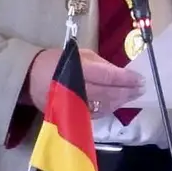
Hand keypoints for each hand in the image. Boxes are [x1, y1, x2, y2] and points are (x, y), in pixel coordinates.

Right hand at [27, 48, 143, 114]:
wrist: (30, 78)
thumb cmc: (58, 62)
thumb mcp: (81, 55)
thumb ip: (102, 64)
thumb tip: (122, 74)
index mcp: (77, 69)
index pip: (106, 76)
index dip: (125, 79)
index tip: (141, 79)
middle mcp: (74, 89)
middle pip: (107, 93)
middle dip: (127, 91)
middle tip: (142, 89)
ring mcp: (71, 104)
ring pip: (102, 106)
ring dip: (120, 101)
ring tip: (133, 95)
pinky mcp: (69, 115)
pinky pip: (94, 114)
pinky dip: (108, 109)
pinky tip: (117, 103)